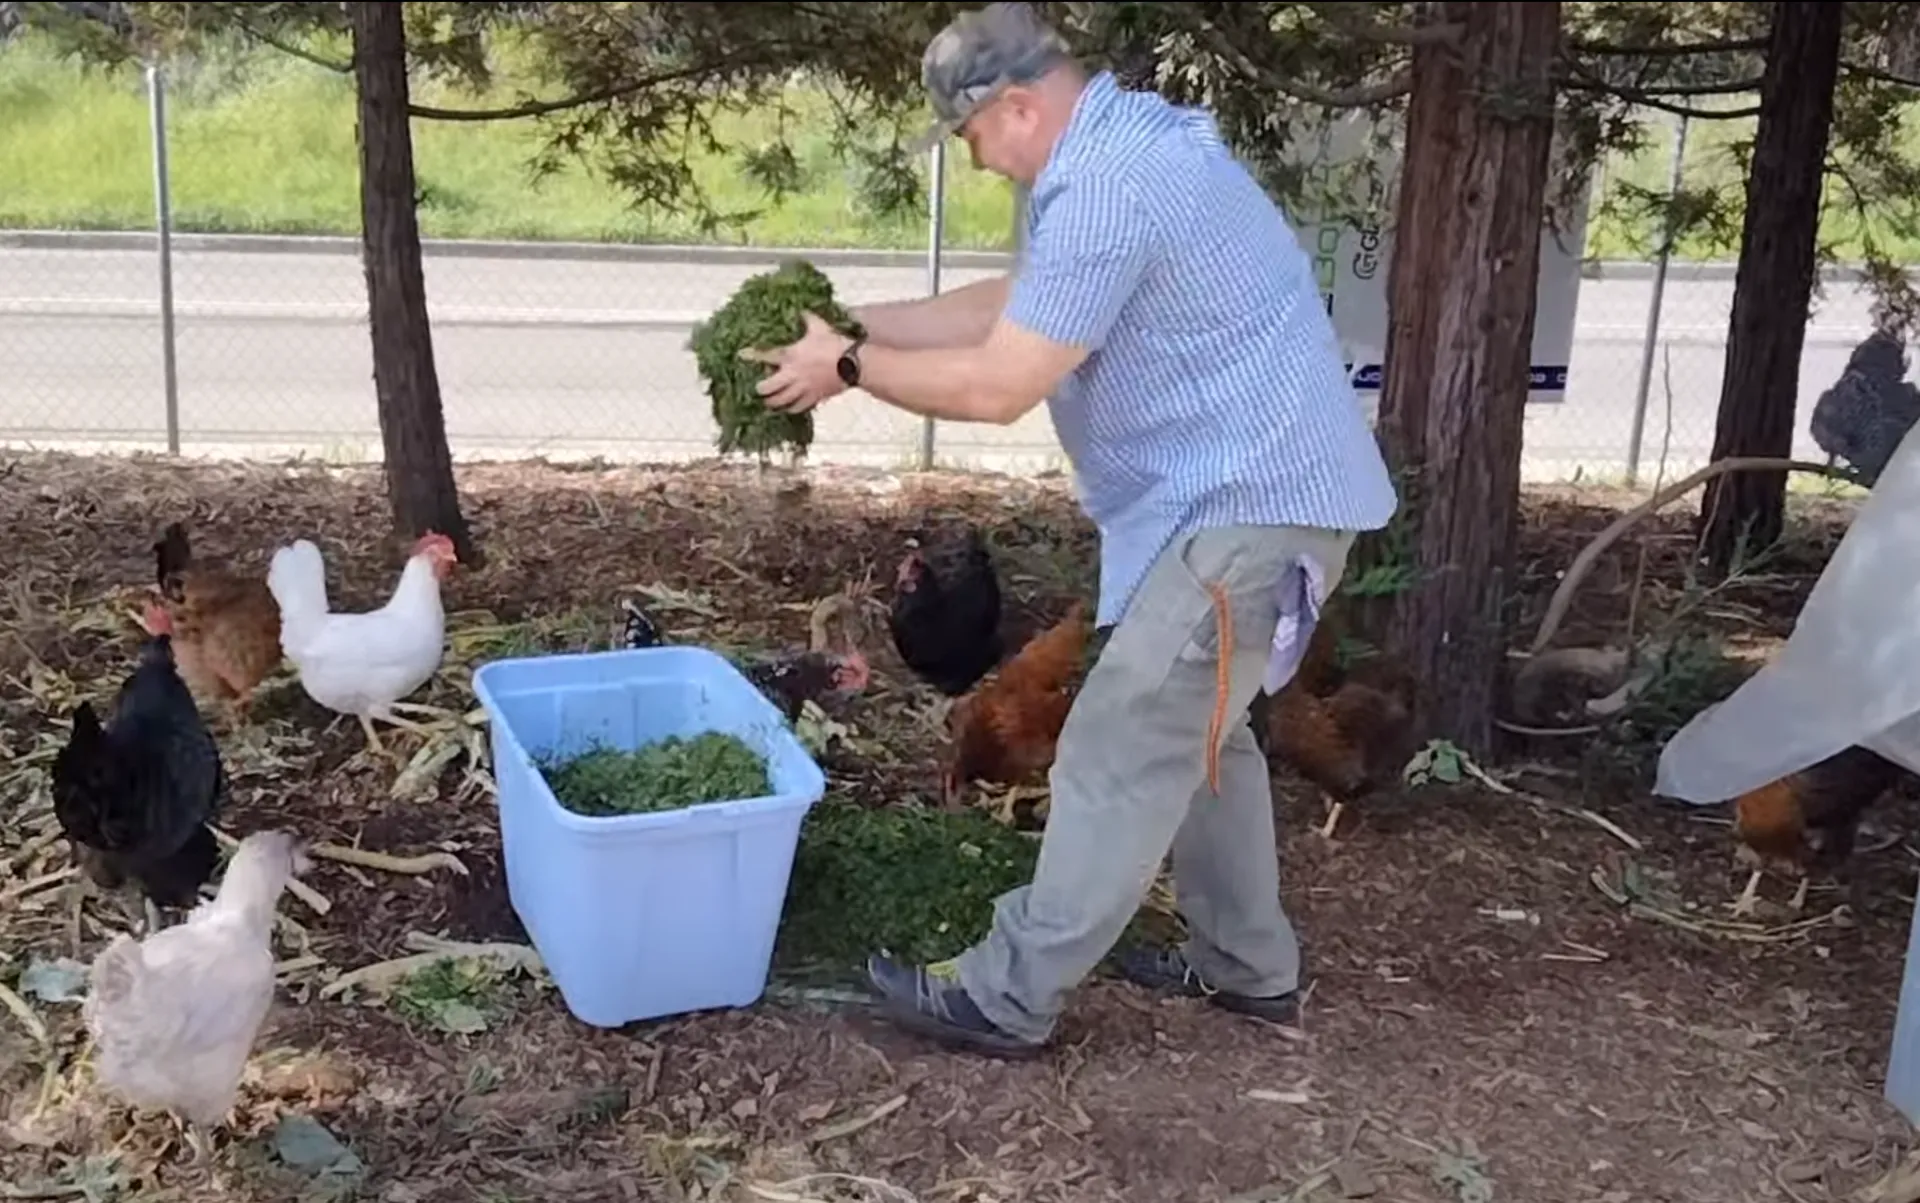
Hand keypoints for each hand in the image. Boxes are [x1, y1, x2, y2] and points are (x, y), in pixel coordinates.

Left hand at [738, 311, 855, 413]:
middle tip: (758, 390)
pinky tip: (790, 409)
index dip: (752, 355)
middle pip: (770, 388)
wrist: (852, 363)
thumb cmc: (834, 344)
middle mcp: (793, 374)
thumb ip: (807, 319)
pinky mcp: (814, 397)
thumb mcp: (819, 326)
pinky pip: (800, 407)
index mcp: (790, 355)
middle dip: (761, 390)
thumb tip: (801, 309)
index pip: (766, 355)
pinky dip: (793, 409)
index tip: (742, 355)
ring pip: (782, 401)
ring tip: (769, 403)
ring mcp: (803, 388)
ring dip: (773, 403)